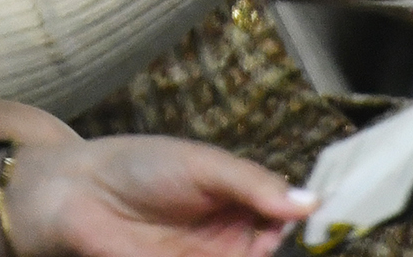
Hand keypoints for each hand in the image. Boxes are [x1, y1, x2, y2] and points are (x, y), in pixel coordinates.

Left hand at [0, 136, 318, 256]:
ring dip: (263, 254)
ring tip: (255, 248)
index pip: (290, 215)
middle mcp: (236, 236)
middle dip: (288, 246)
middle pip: (277, 248)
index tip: (334, 223)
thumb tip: (310, 201)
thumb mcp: (202, 165)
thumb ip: (253, 184)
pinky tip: (246, 255)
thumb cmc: (139, 166)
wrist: (77, 196)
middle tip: (276, 242)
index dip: (313, 222)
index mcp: (243, 198)